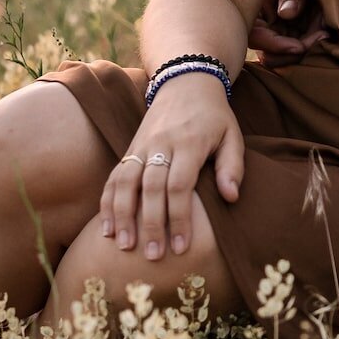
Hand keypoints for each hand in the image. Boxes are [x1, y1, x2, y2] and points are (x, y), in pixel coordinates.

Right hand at [100, 74, 245, 263]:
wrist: (186, 82)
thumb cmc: (214, 117)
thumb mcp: (232, 135)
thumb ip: (233, 167)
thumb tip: (231, 198)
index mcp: (190, 144)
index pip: (179, 186)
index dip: (178, 218)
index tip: (180, 247)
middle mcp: (161, 145)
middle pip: (150, 188)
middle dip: (150, 224)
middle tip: (152, 256)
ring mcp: (141, 146)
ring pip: (125, 183)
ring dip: (122, 216)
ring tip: (123, 246)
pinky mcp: (130, 149)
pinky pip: (114, 177)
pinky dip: (107, 202)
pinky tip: (106, 228)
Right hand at [248, 0, 334, 65]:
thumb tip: (286, 14)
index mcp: (253, 7)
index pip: (255, 36)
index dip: (275, 46)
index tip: (299, 47)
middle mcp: (262, 22)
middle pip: (270, 53)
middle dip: (293, 53)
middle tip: (319, 38)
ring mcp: (277, 29)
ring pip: (284, 56)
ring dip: (303, 51)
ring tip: (323, 35)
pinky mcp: (292, 32)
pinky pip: (298, 47)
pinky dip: (310, 45)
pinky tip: (324, 33)